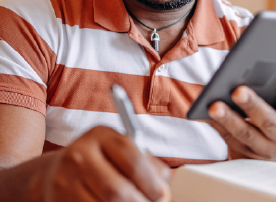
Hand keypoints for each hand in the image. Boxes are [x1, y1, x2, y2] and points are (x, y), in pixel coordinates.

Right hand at [41, 126, 169, 201]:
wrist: (57, 170)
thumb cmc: (101, 160)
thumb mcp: (121, 151)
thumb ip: (146, 164)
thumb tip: (163, 188)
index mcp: (101, 135)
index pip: (132, 158)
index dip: (151, 181)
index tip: (162, 195)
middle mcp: (80, 155)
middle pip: (117, 190)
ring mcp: (65, 180)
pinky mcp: (59, 200)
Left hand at [208, 64, 275, 160]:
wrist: (268, 157)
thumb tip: (255, 62)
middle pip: (267, 121)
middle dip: (252, 105)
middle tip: (238, 91)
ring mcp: (262, 151)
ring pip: (243, 133)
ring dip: (227, 119)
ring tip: (214, 105)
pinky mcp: (242, 155)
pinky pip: (227, 138)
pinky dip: (215, 124)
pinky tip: (204, 112)